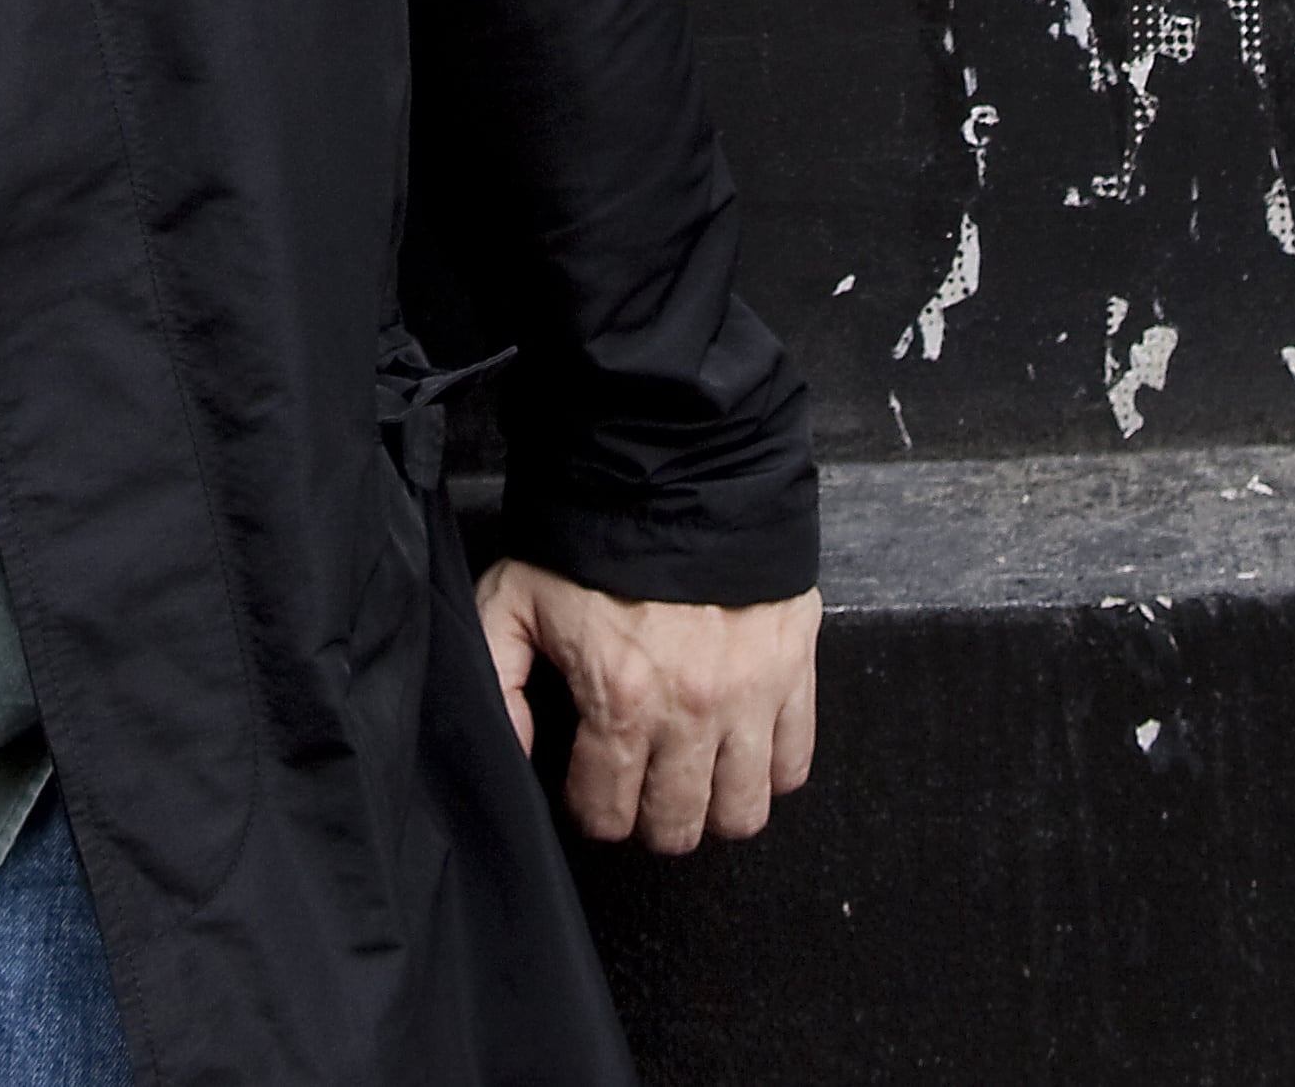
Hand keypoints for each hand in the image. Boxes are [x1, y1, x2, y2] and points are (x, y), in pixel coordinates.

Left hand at [474, 559, 819, 852]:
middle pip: (678, 828)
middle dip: (652, 815)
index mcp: (620, 698)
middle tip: (643, 781)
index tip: (592, 781)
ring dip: (714, 804)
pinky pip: (795, 765)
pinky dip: (770, 769)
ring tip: (694, 772)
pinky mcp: (795, 671)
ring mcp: (750, 695)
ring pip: (741, 813)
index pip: (606, 814)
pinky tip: (742, 746)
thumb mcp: (514, 598)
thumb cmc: (593, 534)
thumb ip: (499, 681)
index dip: (591, 805)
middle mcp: (690, 709)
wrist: (678, 466)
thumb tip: (515, 751)